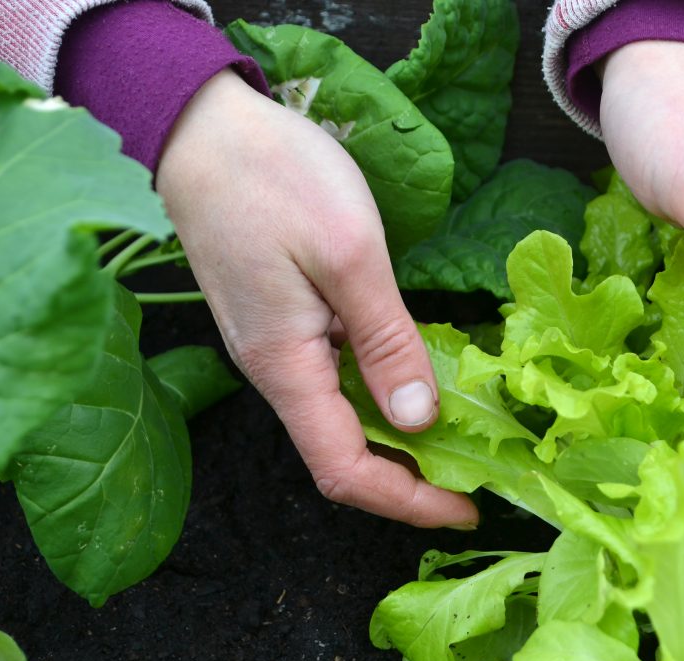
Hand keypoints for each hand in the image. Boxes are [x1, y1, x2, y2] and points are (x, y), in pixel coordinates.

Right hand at [155, 70, 477, 528]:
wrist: (203, 128)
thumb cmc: (273, 180)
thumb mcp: (349, 256)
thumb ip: (385, 342)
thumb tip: (416, 418)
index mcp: (286, 367)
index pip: (345, 471)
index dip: (407, 501)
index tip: (468, 509)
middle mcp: (277, 370)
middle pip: (344, 452)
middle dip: (412, 475)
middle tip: (480, 471)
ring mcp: (279, 344)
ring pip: (344, 414)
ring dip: (401, 431)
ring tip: (466, 431)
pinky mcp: (286, 317)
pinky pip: (338, 373)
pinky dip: (384, 385)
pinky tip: (424, 372)